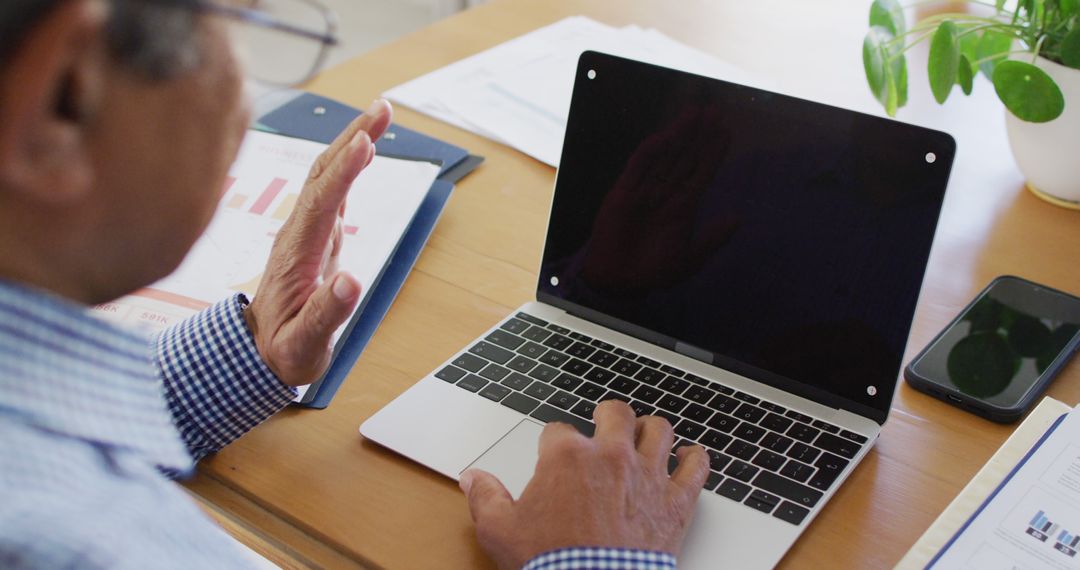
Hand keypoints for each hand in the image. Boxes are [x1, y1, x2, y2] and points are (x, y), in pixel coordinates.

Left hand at [244, 99, 392, 386]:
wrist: (257, 352)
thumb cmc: (283, 350)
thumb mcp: (304, 343)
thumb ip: (327, 313)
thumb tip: (351, 281)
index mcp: (298, 254)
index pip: (322, 202)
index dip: (346, 171)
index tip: (368, 142)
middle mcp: (300, 233)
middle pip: (323, 173)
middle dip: (353, 137)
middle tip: (383, 108)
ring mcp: (306, 231)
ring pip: (326, 174)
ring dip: (352, 141)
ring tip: (380, 115)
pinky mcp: (315, 235)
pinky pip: (331, 188)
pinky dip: (349, 163)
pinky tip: (364, 148)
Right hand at [460, 401, 709, 568]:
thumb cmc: (551, 563)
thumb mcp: (500, 531)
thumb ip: (485, 497)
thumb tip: (473, 478)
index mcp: (567, 457)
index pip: (558, 430)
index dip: (553, 442)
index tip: (552, 455)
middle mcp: (610, 456)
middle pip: (616, 413)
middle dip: (608, 414)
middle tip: (605, 421)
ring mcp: (647, 475)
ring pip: (659, 430)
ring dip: (652, 429)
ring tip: (646, 433)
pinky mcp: (675, 501)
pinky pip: (696, 468)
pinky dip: (696, 459)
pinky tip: (691, 457)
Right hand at [581, 105, 734, 292]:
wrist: (620, 282)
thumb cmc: (654, 272)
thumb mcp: (689, 259)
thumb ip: (712, 239)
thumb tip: (737, 219)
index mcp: (684, 207)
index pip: (702, 173)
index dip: (714, 152)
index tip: (726, 130)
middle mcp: (666, 194)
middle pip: (686, 157)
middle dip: (700, 135)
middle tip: (713, 110)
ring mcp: (645, 191)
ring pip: (665, 156)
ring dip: (679, 135)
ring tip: (694, 113)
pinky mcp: (623, 193)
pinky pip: (638, 167)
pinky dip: (650, 152)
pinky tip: (664, 137)